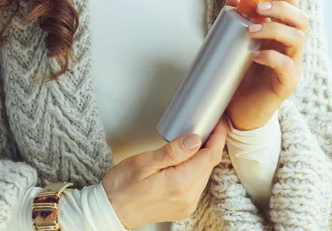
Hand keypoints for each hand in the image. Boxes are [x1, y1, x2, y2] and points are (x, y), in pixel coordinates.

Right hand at [102, 116, 228, 228]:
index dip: (217, 137)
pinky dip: (198, 168)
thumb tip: (195, 139)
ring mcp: (187, 204)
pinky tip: (190, 158)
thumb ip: (173, 151)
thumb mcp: (144, 161)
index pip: (209, 157)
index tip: (219, 122)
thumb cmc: (123, 184)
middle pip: (209, 165)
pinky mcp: (183, 207)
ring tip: (201, 137)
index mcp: (179, 183)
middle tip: (210, 124)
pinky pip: (198, 184)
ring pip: (205, 174)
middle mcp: (188, 197)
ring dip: (205, 156)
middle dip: (213, 143)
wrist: (112, 210)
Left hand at [224, 0, 308, 130]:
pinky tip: (255, 54)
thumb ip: (235, 22)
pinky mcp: (286, 84)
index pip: (291, 9)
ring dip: (274, 29)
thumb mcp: (236, 44)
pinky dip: (271, 56)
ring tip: (251, 30)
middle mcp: (290, 48)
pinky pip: (286, 66)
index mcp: (280, 35)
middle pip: (300, 21)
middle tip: (259, 7)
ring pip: (297, 39)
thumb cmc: (240, 74)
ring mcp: (292, 66)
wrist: (238, 110)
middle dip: (282, 8)